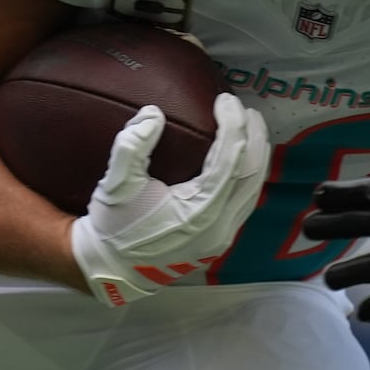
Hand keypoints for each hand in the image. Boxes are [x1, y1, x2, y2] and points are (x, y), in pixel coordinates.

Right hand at [70, 94, 270, 307]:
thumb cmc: (114, 226)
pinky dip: (249, 174)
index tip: (225, 100)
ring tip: (251, 126)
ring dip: (256, 154)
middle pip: (252, 172)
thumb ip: (132, 145)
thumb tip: (154, 113)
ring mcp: (223, 236)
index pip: (230, 159)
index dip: (233, 124)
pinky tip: (244, 158)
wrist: (112, 270)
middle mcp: (219, 226)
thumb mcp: (115, 183)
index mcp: (198, 211)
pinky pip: (246, 201)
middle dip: (253, 136)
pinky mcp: (221, 240)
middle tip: (246, 109)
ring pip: (254, 188)